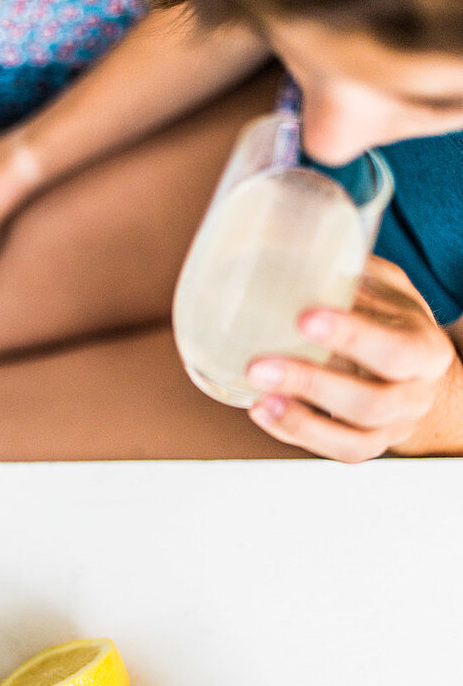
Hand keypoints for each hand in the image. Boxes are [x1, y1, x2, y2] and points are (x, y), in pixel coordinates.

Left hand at [245, 256, 456, 460]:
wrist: (424, 382)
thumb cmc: (396, 328)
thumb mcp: (391, 294)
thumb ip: (356, 274)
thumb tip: (293, 234)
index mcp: (426, 351)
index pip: (394, 350)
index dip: (351, 337)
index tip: (304, 317)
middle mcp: (414, 396)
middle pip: (369, 402)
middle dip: (311, 383)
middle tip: (259, 364)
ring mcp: (392, 429)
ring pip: (352, 440)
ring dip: (298, 419)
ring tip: (258, 396)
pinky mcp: (367, 448)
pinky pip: (334, 451)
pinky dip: (295, 433)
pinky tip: (263, 410)